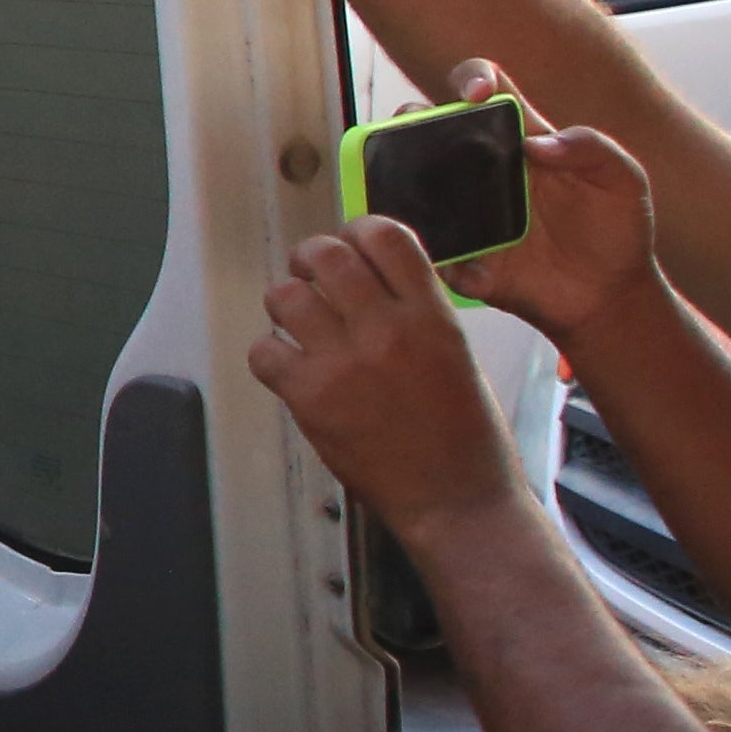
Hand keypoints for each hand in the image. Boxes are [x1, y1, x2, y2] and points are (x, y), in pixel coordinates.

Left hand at [251, 222, 528, 527]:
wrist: (458, 500)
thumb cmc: (466, 435)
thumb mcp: (457, 353)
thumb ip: (415, 311)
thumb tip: (372, 280)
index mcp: (431, 314)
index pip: (385, 235)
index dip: (357, 231)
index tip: (350, 245)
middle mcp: (387, 329)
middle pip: (326, 254)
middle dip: (310, 260)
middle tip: (311, 278)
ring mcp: (346, 362)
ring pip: (285, 296)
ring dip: (286, 306)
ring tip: (298, 325)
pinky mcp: (312, 399)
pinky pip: (264, 351)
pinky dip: (270, 356)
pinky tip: (289, 370)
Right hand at [436, 79, 668, 351]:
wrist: (609, 297)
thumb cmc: (617, 231)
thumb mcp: (623, 181)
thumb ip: (592, 148)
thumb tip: (536, 144)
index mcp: (521, 140)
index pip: (486, 90)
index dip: (472, 79)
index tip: (476, 95)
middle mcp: (484, 169)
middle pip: (429, 127)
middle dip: (410, 119)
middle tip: (414, 131)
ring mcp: (467, 212)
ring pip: (412, 184)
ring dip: (399, 179)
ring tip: (412, 191)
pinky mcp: (462, 256)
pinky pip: (430, 249)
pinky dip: (432, 251)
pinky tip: (453, 259)